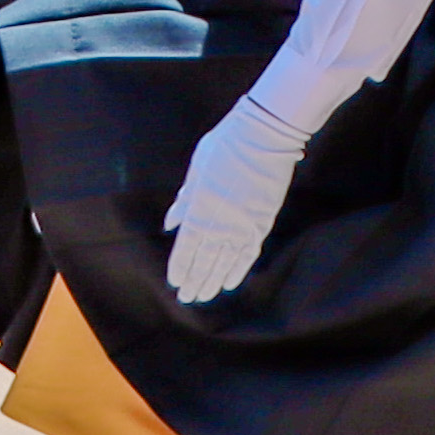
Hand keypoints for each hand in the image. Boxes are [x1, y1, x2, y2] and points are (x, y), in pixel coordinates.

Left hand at [162, 88, 324, 306]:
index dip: (181, 266)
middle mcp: (221, 221)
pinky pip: (248, 254)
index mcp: (200, 206)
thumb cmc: (224, 146)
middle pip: (205, 260)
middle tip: (187, 298)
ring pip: (225, 262)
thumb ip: (184, 201)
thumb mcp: (196, 170)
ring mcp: (243, 225)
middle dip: (194, 281)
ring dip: (213, 281)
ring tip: (203, 296)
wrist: (265, 137)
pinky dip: (238, 270)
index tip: (175, 282)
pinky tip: (229, 283)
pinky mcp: (262, 223)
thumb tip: (170, 224)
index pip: (187, 247)